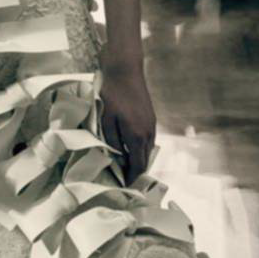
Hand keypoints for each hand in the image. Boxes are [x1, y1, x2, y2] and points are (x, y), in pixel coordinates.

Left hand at [98, 62, 155, 185]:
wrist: (125, 70)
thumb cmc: (112, 94)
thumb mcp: (106, 120)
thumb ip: (112, 142)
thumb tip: (117, 158)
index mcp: (137, 136)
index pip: (137, 165)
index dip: (132, 178)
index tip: (125, 187)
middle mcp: (148, 133)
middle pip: (145, 160)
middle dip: (137, 172)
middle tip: (125, 180)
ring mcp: (151, 125)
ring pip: (148, 150)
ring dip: (139, 160)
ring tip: (126, 166)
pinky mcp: (151, 118)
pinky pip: (148, 140)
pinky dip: (141, 148)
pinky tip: (130, 148)